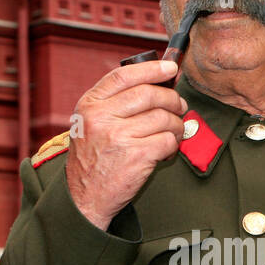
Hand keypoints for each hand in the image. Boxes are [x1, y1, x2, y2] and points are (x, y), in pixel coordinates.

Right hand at [65, 60, 187, 230]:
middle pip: (149, 94)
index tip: (170, 68)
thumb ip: (114, 102)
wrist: (84, 197)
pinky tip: (165, 150)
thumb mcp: (90, 123)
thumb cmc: (92, 158)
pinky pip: (168, 140)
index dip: (151, 69)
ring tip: (173, 132)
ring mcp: (118, 136)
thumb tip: (157, 83)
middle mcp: (101, 117)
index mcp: (89, 105)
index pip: (124, 76)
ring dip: (176, 125)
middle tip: (179, 106)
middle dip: (172, 99)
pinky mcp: (136, 156)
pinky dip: (172, 145)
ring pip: (164, 118)